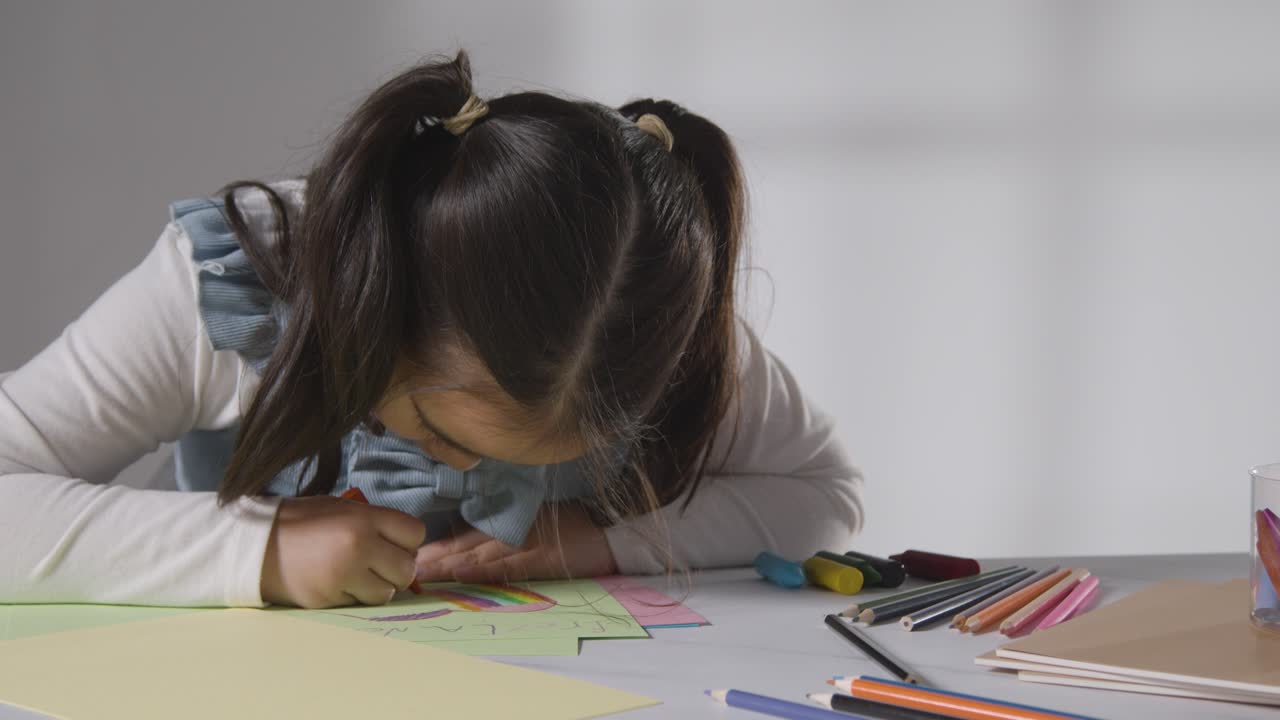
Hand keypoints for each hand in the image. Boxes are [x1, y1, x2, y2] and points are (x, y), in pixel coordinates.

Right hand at [260, 496, 426, 607]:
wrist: (257, 545)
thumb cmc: (302, 523)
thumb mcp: (341, 509)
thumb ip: (375, 524)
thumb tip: (406, 546)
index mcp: (363, 518)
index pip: (416, 533)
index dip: (407, 541)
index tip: (394, 543)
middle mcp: (358, 546)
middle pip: (407, 568)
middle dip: (397, 569)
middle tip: (378, 564)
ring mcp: (343, 575)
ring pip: (387, 592)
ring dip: (377, 587)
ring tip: (357, 575)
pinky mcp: (330, 599)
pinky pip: (359, 604)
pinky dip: (353, 597)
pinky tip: (336, 583)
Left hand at [414, 502, 617, 583]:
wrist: (611, 529)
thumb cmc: (575, 520)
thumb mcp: (536, 516)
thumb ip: (506, 525)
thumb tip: (470, 537)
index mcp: (509, 522)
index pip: (465, 535)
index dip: (439, 546)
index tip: (413, 554)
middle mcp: (511, 532)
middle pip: (464, 545)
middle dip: (434, 557)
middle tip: (404, 567)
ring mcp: (525, 545)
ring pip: (478, 555)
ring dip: (448, 565)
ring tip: (421, 573)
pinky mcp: (541, 560)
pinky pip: (506, 567)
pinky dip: (482, 570)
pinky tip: (462, 574)